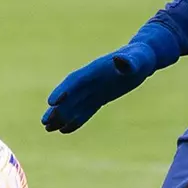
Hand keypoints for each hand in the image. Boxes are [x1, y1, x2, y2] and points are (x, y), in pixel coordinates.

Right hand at [42, 43, 156, 133]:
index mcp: (96, 70)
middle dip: (58, 108)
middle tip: (44, 122)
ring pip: (75, 104)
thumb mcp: (136, 60)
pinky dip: (76, 119)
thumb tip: (119, 60)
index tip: (51, 102)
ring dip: (62, 115)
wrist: (143, 59)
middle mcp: (92, 80)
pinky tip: (65, 130)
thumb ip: (127, 62)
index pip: (75, 81)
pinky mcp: (101, 97)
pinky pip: (86, 109)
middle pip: (70, 95)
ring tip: (48, 128)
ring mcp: (95, 89)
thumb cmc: (140, 57)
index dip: (63, 91)